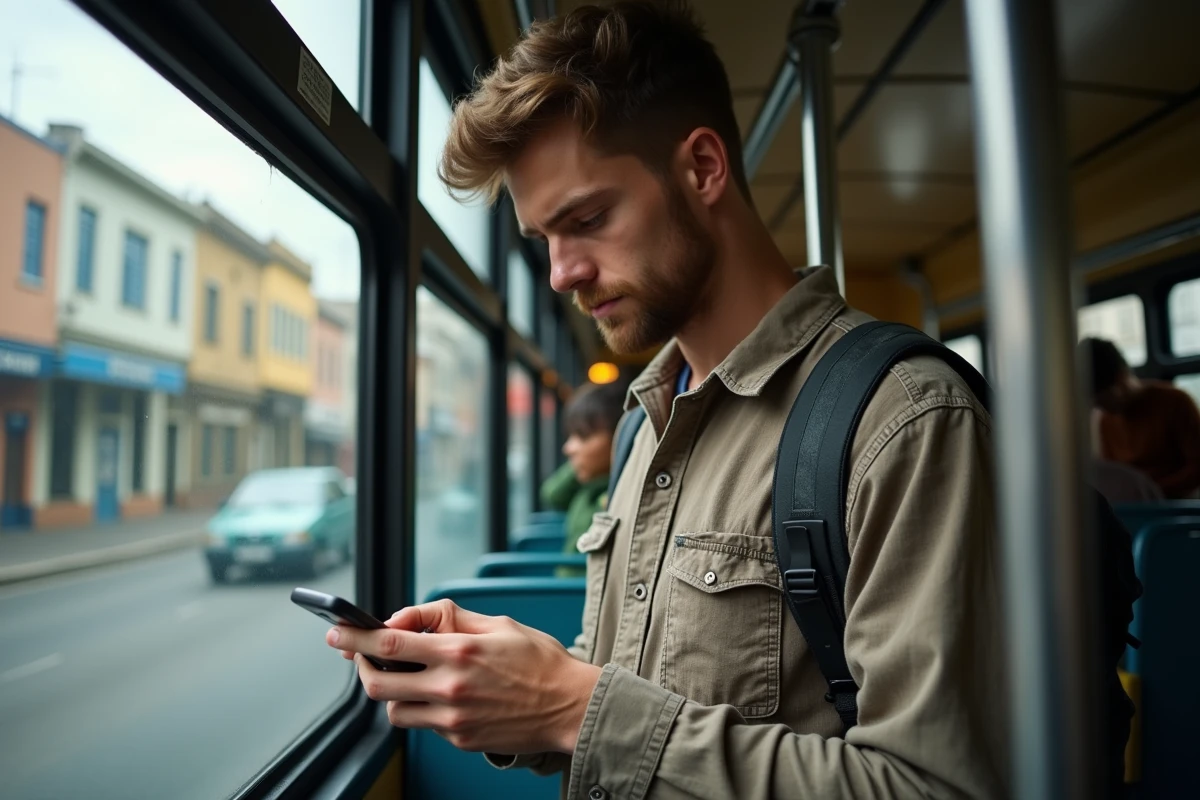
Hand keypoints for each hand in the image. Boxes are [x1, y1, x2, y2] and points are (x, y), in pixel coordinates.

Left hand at [326, 599, 601, 754]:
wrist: (570, 706)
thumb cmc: (539, 661)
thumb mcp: (496, 623)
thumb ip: (446, 617)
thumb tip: (404, 619)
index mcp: (459, 651)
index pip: (390, 643)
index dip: (355, 638)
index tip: (336, 633)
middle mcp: (451, 687)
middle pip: (378, 685)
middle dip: (361, 669)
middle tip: (362, 657)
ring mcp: (453, 719)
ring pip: (395, 710)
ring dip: (391, 692)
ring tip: (407, 676)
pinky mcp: (460, 739)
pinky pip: (424, 724)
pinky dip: (422, 707)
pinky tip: (441, 694)